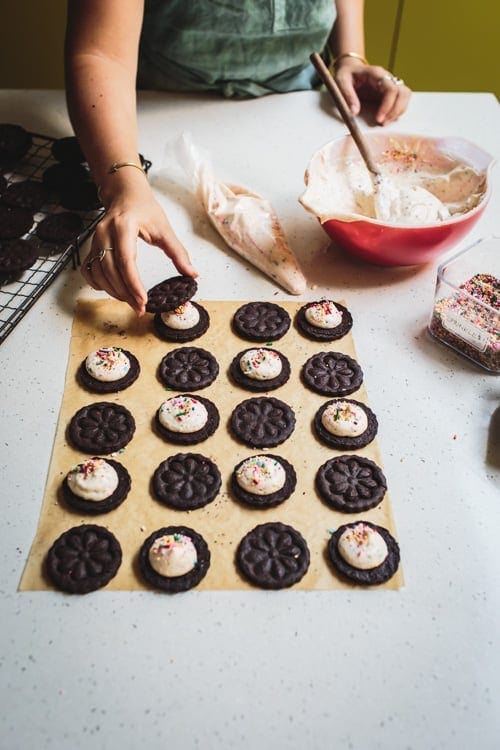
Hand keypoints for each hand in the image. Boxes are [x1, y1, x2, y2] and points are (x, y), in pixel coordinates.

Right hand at [82, 174, 196, 314]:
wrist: (126, 194)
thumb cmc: (144, 209)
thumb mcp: (164, 228)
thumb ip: (178, 253)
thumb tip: (192, 274)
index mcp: (124, 226)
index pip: (126, 261)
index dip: (133, 284)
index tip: (142, 301)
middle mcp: (105, 233)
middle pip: (111, 271)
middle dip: (125, 293)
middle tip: (139, 307)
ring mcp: (95, 239)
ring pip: (98, 273)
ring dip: (113, 291)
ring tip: (130, 301)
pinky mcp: (91, 246)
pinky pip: (89, 269)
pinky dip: (97, 283)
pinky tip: (111, 290)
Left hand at [335, 58, 411, 125]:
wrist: (350, 69)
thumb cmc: (346, 74)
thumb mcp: (341, 81)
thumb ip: (347, 95)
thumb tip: (354, 112)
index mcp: (376, 73)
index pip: (391, 88)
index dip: (387, 105)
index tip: (379, 118)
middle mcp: (387, 78)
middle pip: (403, 92)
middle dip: (395, 110)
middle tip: (382, 123)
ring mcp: (390, 84)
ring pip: (405, 96)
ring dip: (398, 111)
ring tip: (385, 122)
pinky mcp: (390, 92)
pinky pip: (401, 100)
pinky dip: (397, 110)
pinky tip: (387, 118)